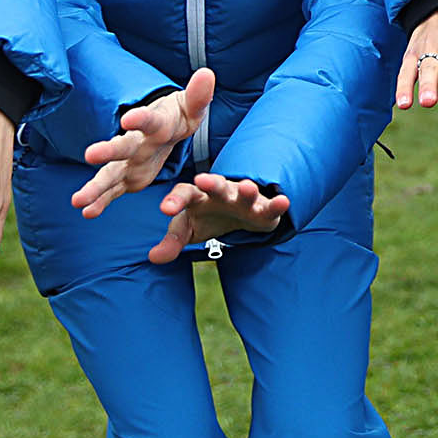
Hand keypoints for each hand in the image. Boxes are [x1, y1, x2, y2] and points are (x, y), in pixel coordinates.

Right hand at [74, 68, 214, 215]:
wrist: (164, 126)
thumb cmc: (178, 116)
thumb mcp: (191, 108)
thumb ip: (198, 96)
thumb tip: (207, 74)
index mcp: (156, 124)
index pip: (149, 120)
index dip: (140, 119)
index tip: (128, 120)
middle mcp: (137, 142)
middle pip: (122, 147)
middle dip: (108, 152)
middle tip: (89, 155)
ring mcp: (129, 161)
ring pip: (110, 174)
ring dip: (96, 187)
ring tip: (77, 201)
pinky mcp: (127, 177)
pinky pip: (113, 191)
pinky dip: (100, 201)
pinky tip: (85, 211)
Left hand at [147, 174, 293, 265]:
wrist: (237, 211)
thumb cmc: (207, 216)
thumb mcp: (187, 229)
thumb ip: (171, 242)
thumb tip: (153, 258)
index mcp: (197, 196)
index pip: (184, 194)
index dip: (174, 200)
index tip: (165, 209)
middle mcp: (220, 193)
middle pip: (215, 185)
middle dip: (210, 183)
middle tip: (202, 179)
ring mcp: (243, 199)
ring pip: (245, 193)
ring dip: (246, 190)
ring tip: (248, 187)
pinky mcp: (264, 209)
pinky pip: (270, 206)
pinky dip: (277, 204)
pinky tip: (284, 202)